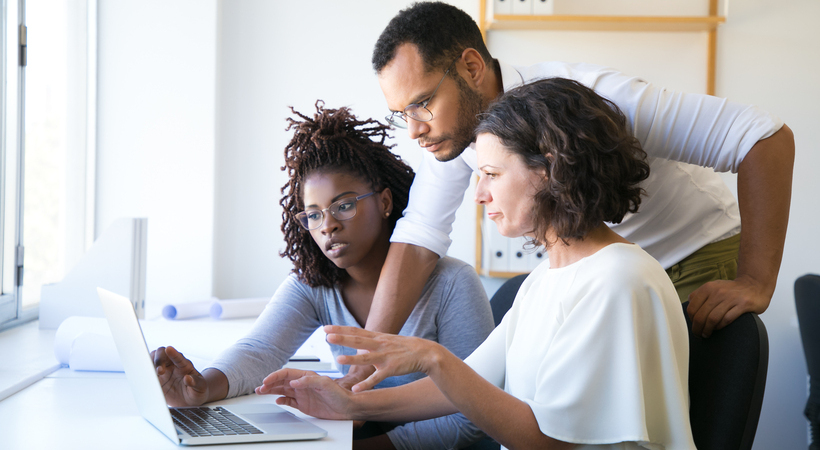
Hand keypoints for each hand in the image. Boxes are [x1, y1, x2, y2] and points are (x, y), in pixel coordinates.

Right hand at [151, 346, 208, 406]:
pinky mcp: (156, 378)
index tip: (169, 349)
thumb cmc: (197, 391)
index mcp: (185, 365)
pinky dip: (145, 372)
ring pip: (152, 360)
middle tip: (160, 371)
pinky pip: (148, 372)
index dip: (173, 353)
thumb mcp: (201, 388)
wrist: (189, 400)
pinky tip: (144, 377)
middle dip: (159, 359)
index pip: (179, 357)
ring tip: (151, 374)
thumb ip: (196, 383)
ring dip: (150, 364)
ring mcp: (163, 370)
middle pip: (162, 353)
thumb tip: (188, 378)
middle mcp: (172, 365)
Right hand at [255, 368, 352, 419]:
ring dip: (272, 391)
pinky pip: (289, 401)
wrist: (347, 407)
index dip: (275, 376)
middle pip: (282, 382)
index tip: (266, 381)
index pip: (287, 374)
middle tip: (260, 388)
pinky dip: (281, 400)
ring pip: (283, 391)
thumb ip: (309, 381)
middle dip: (270, 384)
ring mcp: (302, 394)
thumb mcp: (325, 384)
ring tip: (261, 392)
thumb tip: (294, 382)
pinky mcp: (304, 404)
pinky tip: (276, 401)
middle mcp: (303, 384)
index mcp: (307, 376)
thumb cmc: (340, 394)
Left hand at [324, 325, 440, 391]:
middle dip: (343, 338)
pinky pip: (377, 378)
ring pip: (366, 358)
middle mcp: (379, 345)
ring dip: (352, 359)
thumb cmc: (404, 347)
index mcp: (377, 337)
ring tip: (338, 359)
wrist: (425, 352)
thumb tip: (355, 340)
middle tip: (327, 336)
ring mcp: (385, 357)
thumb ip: (370, 340)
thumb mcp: (386, 339)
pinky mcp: (391, 369)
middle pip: (358, 341)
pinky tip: (356, 390)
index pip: (355, 331)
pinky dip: (367, 384)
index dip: (340, 329)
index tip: (325, 328)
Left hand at [686, 275, 771, 337]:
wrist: (754, 284)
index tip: (694, 326)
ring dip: (707, 330)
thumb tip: (689, 305)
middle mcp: (718, 292)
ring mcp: (731, 298)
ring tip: (706, 334)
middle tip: (698, 334)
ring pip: (712, 318)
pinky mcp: (743, 305)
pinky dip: (720, 326)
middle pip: (701, 315)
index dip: (691, 320)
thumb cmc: (732, 290)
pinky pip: (727, 319)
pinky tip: (718, 329)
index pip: (692, 308)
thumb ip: (701, 294)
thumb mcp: (714, 287)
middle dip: (697, 328)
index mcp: (708, 288)